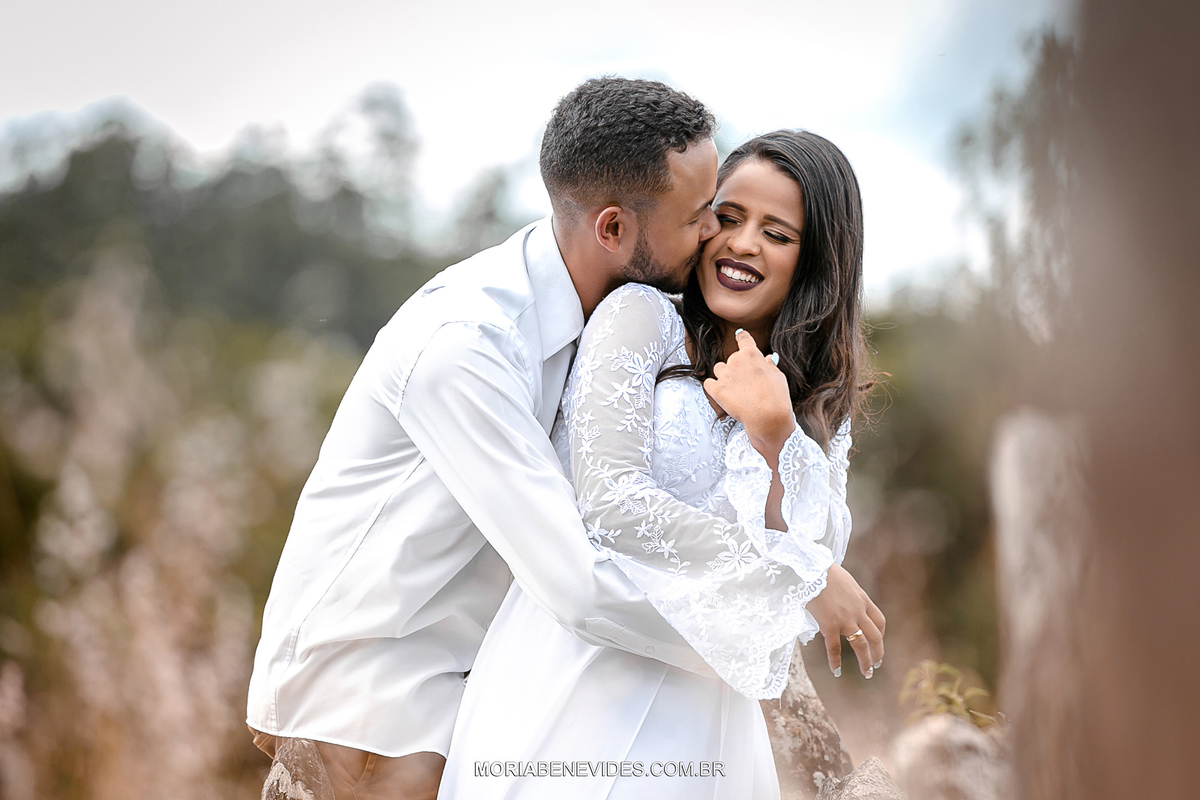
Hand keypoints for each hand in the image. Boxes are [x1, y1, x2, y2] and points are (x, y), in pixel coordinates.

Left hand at [702, 329, 794, 451]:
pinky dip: (713, 387)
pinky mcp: (717, 390)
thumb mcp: (778, 377)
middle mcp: (735, 360)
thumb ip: (770, 366)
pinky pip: (708, 383)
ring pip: (719, 369)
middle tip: (748, 382)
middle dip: (738, 367)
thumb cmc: (776, 398)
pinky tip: (722, 393)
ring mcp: (725, 375)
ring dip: (724, 375)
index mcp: (751, 354)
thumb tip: (768, 358)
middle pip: (732, 358)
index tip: (739, 336)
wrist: (768, 417)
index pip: (743, 338)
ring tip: (735, 389)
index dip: (742, 337)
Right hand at [807, 564, 885, 678]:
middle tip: (877, 664)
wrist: (812, 569)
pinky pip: (834, 647)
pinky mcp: (830, 625)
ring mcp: (845, 619)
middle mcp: (858, 612)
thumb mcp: (844, 581)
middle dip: (878, 652)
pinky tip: (836, 672)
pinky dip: (835, 661)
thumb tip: (841, 598)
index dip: (881, 634)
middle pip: (875, 636)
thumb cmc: (823, 571)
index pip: (879, 620)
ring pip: (861, 645)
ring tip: (867, 673)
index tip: (878, 642)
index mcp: (862, 599)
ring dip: (866, 661)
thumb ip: (847, 593)